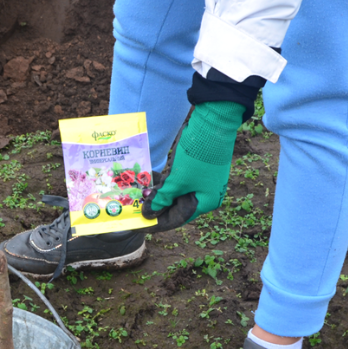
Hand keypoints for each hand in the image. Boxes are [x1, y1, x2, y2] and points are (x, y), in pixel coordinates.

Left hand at [141, 100, 244, 229]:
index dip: (157, 223)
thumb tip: (149, 214)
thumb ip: (162, 198)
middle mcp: (204, 195)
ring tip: (138, 193)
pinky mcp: (194, 170)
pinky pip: (175, 182)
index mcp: (205, 202)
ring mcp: (200, 182)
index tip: (139, 225)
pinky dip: (163, 182)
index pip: (177, 218)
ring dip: (157, 193)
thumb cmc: (197, 155)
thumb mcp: (177, 180)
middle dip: (155, 207)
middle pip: (174, 207)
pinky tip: (149, 180)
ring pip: (174, 194)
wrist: (213, 123)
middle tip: (135, 209)